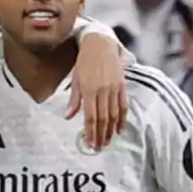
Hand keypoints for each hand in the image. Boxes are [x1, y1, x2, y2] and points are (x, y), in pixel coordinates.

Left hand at [67, 33, 126, 149]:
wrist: (101, 44)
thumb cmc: (84, 62)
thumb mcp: (75, 79)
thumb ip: (74, 99)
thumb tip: (68, 117)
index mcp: (89, 89)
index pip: (91, 116)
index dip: (91, 132)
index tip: (90, 143)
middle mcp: (103, 90)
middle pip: (103, 118)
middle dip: (101, 135)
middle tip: (98, 147)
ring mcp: (114, 88)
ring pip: (114, 114)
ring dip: (111, 130)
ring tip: (107, 142)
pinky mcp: (122, 85)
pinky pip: (123, 105)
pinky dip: (122, 119)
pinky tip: (120, 130)